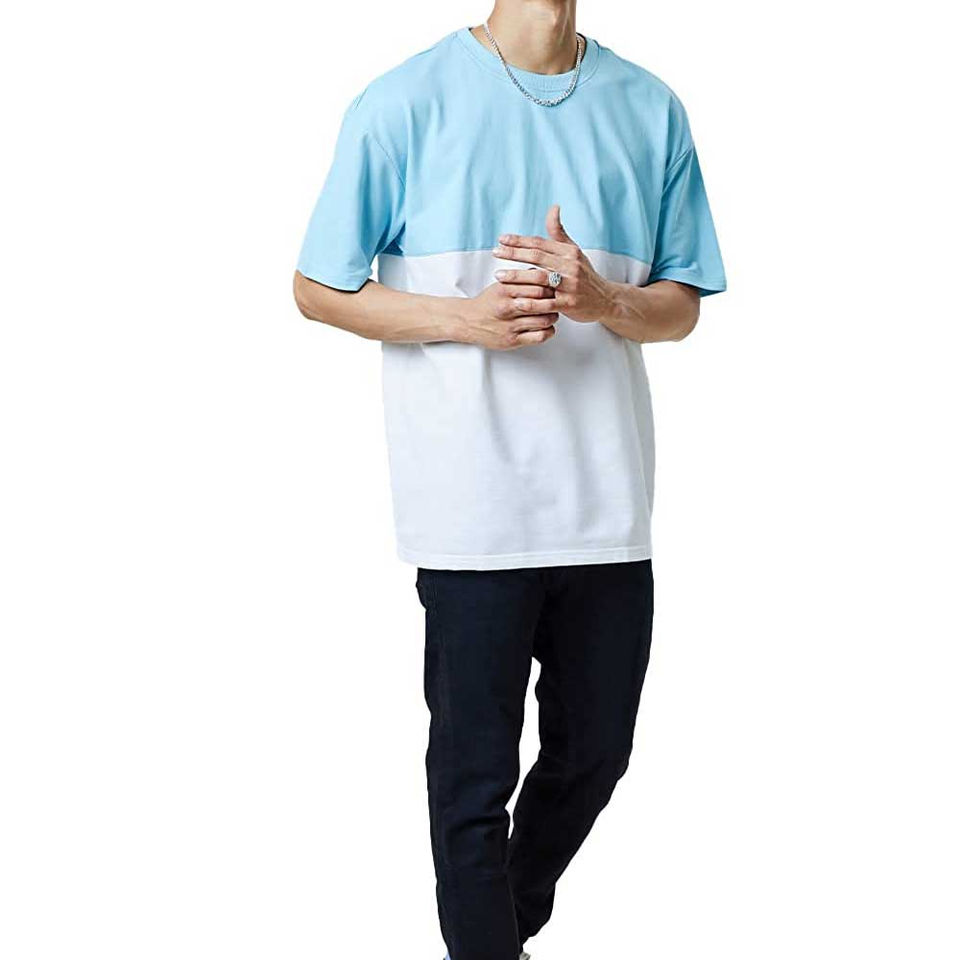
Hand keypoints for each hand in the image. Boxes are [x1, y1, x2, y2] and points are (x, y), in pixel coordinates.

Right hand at [455, 280, 558, 350]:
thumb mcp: (500, 285)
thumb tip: (543, 271)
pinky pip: (539, 336)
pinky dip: (549, 331)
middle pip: (542, 301)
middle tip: (558, 299)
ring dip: (553, 316)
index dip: (551, 284)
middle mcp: (507, 308)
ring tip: (553, 313)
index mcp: (505, 290)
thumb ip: (520, 278)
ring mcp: (510, 326)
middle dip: (554, 300)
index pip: (537, 284)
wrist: (468, 321)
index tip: (556, 285)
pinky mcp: (513, 340)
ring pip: (543, 320)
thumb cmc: (488, 302)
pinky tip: (548, 327)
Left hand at [492, 205, 615, 322]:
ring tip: (499, 276)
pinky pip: (547, 303)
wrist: (606, 300)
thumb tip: (553, 207)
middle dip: (514, 254)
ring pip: (540, 278)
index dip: (519, 240)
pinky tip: (516, 301)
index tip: (501, 239)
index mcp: (569, 252)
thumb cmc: (585, 275)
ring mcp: (571, 285)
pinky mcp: (570, 303)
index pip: (540, 242)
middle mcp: (570, 265)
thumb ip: (559, 232)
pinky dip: (531, 302)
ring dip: (517, 276)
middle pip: (537, 257)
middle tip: (494, 252)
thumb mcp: (574, 251)